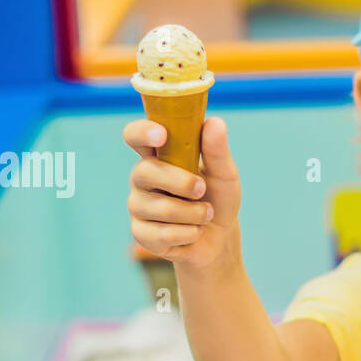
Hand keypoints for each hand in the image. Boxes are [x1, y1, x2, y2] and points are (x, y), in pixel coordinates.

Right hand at [124, 115, 241, 269]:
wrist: (220, 238)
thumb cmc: (218, 199)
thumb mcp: (224, 174)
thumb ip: (217, 150)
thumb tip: (215, 122)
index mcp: (158, 155)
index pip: (135, 135)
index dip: (142, 132)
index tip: (162, 135)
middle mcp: (142, 177)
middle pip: (146, 171)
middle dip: (181, 182)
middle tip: (202, 189)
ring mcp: (138, 205)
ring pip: (160, 208)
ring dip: (194, 213)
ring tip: (206, 214)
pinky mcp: (140, 233)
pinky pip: (163, 234)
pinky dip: (189, 234)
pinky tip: (194, 232)